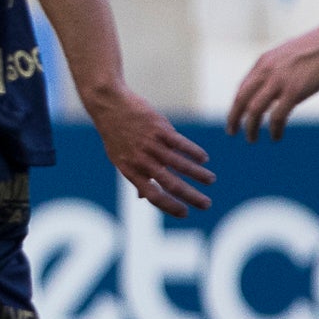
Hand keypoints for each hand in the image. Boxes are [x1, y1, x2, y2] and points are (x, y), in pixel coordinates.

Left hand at [81, 78, 211, 220]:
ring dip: (198, 174)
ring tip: (210, 180)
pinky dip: (194, 152)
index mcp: (129, 170)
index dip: (169, 206)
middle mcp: (140, 159)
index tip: (185, 213)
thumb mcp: (119, 158)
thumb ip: (135, 176)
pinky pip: (181, 144)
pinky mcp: (159, 128)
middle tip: (207, 205)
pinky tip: (204, 159)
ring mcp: (150, 144)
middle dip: (191, 196)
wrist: (108, 104)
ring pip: (180, 164)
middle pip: (170, 183)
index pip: (152, 195)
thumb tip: (143, 197)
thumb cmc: (116, 134)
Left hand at [228, 24, 318, 140]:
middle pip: (241, 99)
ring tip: (251, 139)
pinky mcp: (294, 91)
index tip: (236, 116)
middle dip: (233, 118)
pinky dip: (274, 129)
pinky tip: (275, 137)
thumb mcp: (288, 55)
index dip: (238, 105)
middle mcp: (266, 71)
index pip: (242, 88)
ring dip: (250, 127)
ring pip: (254, 110)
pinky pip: (277, 116)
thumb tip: (273, 87)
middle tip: (231, 132)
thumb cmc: (317, 48)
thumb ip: (277, 69)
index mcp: (263, 62)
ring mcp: (279, 81)